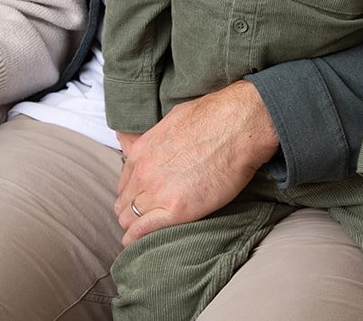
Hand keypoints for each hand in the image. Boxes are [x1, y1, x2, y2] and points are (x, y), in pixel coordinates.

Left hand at [114, 81, 278, 245]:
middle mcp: (144, 173)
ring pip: (130, 219)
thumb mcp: (171, 121)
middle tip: (139, 220)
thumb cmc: (213, 118)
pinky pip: (145, 230)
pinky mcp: (178, 209)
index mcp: (141, 152)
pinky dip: (138, 239)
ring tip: (139, 235)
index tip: (138, 201)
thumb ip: (158, 140)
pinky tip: (136, 244)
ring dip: (133, 227)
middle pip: (124, 203)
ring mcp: (158, 192)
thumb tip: (159, 146)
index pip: (124, 184)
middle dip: (129, 213)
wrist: (238, 126)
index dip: (131, 195)